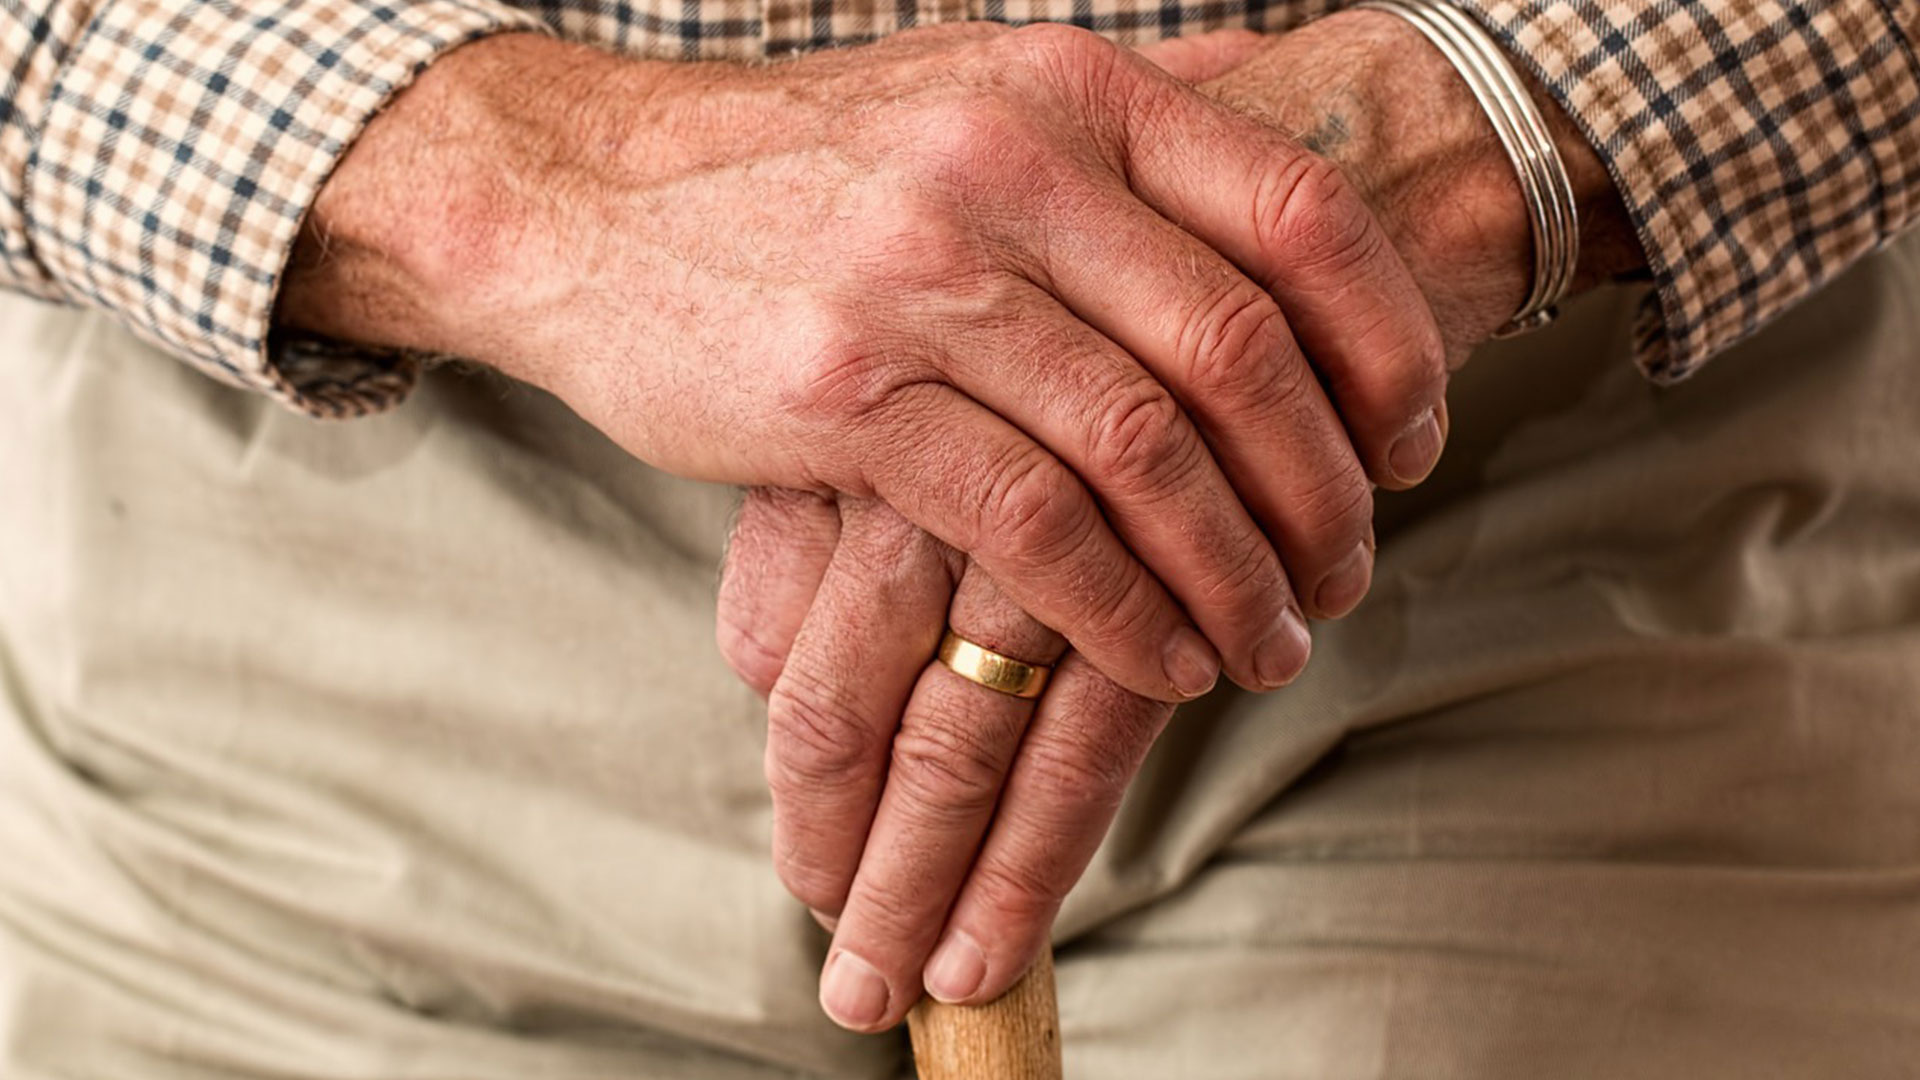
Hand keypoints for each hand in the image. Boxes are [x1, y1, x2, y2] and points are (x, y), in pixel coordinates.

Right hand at [716, 14, 1650, 1032]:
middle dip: (1320, 486)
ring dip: (1231, 569)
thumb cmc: (797, 167)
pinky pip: (1031, 523)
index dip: (1388, 339)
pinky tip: (1158, 658)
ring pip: (1143, 448)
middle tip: (1347, 572)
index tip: (1414, 440)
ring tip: (1269, 642)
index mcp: (1066, 88)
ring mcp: (921, 277)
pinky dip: (1119, 609)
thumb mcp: (966, 86)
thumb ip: (1119, 103)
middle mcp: (1007, 165)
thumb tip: (1270, 82)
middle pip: (1236, 346)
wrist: (580, 199)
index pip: (1295, 208)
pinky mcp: (844, 396)